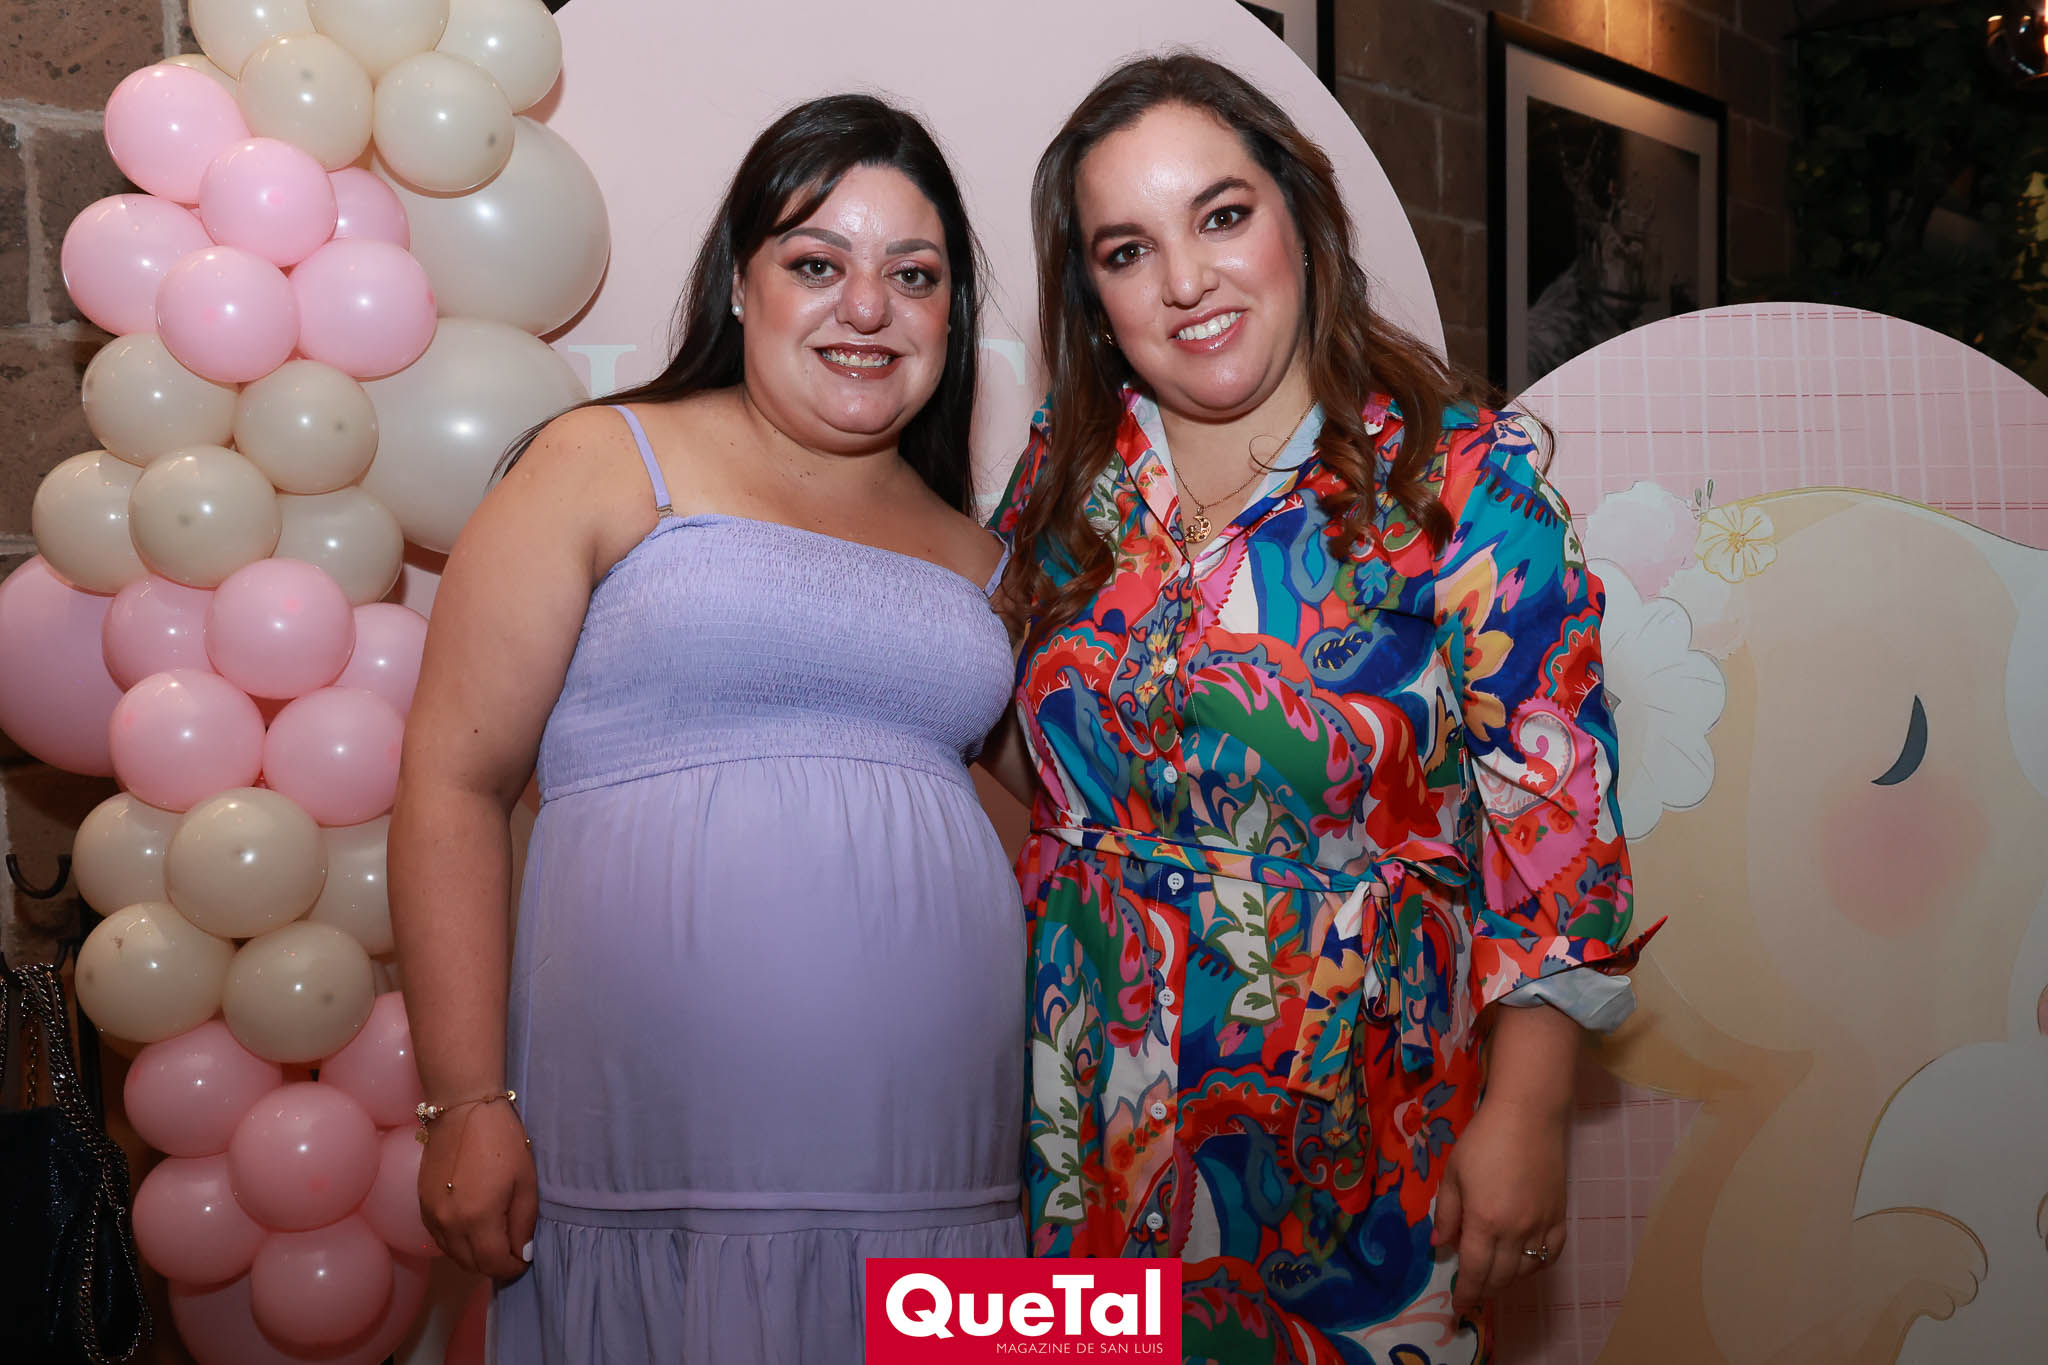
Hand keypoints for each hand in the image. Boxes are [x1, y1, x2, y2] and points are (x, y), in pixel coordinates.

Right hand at [418, 1099, 537, 1279]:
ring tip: (494, 1240)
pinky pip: (439, 1239)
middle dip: (494, 1265)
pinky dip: (456, 1243)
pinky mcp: (421, 1205)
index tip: (525, 1259)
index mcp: (478, 1219)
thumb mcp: (525, 1181)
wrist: (463, 1110)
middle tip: (512, 1251)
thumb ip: (524, 1223)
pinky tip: (472, 1229)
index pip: (494, 1264)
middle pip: (471, 1265)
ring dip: (474, 1256)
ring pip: (453, 1255)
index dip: (513, 1267)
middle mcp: (449, 1224)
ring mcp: (431, 1216)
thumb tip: (522, 1254)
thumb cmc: (503, 1141)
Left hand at [1433, 1094, 1567, 1316]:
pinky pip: (1550, 1255)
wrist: (1528, 1116)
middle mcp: (1515, 1231)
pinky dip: (1536, 1267)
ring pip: (1525, 1271)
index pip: (1473, 1270)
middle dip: (1483, 1291)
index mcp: (1484, 1221)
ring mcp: (1541, 1226)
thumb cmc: (1483, 1140)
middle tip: (1471, 1296)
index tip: (1457, 1308)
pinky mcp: (1559, 1217)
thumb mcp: (1453, 1174)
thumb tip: (1439, 1245)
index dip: (1465, 1293)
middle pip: (1499, 1277)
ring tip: (1493, 1281)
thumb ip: (1447, 1213)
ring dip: (1507, 1282)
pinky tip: (1524, 1264)